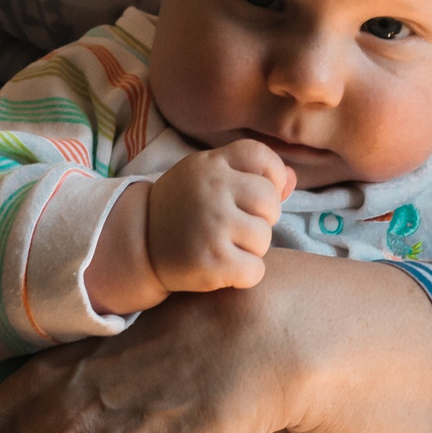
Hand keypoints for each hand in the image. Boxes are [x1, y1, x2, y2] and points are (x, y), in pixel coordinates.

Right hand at [145, 141, 294, 292]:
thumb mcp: (207, 178)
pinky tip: (223, 269)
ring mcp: (213, 225)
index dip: (271, 176)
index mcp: (211, 164)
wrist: (138, 244)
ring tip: (225, 247)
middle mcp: (213, 189)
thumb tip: (293, 179)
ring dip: (251, 249)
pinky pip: (255, 271)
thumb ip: (249, 174)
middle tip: (236, 227)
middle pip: (270, 201)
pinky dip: (244, 275)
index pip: (261, 156)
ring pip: (264, 238)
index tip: (256, 196)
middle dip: (261, 218)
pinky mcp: (212, 261)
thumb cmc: (182, 209)